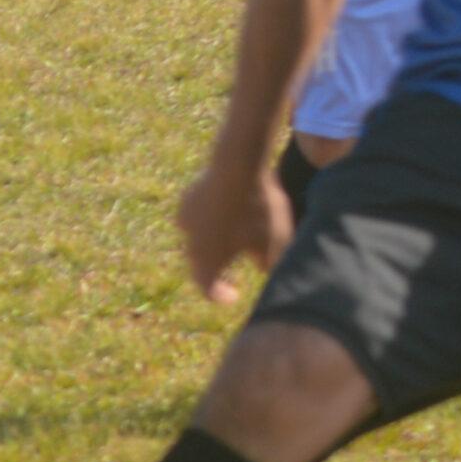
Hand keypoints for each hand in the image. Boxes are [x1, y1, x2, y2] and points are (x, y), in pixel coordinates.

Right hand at [178, 155, 295, 305]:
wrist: (238, 165)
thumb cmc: (259, 208)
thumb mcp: (275, 240)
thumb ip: (270, 263)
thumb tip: (266, 271)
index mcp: (208, 260)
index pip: (207, 289)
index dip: (219, 295)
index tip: (233, 295)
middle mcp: (191, 244)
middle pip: (200, 265)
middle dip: (216, 269)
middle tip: (232, 268)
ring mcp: (185, 220)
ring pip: (196, 240)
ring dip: (210, 244)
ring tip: (229, 239)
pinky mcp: (187, 199)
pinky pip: (195, 217)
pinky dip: (207, 221)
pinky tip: (223, 213)